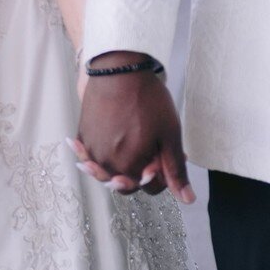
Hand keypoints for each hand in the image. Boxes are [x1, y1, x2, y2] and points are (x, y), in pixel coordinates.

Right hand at [72, 53, 194, 202]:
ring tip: (131, 143)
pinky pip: (89, 156)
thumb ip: (176, 170)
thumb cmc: (146, 99)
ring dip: (121, 164)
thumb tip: (187, 199)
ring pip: (108, 171)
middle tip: (150, 146)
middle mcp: (107, 165)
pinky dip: (98, 154)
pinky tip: (106, 143)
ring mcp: (92, 152)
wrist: (118, 70)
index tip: (164, 154)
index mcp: (130, 168)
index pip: (150, 188)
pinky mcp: (83, 137)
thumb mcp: (170, 135)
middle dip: (141, 170)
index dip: (161, 173)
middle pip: (127, 182)